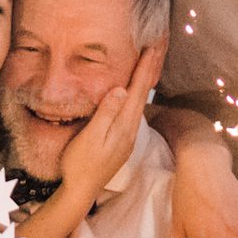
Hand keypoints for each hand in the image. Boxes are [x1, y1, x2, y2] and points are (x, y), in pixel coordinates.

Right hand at [56, 47, 161, 202]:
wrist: (80, 190)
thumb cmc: (80, 163)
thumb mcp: (90, 137)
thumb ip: (105, 113)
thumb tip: (121, 89)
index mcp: (124, 125)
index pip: (138, 90)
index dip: (145, 67)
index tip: (153, 46)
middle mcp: (130, 129)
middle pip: (144, 93)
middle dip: (150, 69)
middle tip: (157, 46)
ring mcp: (128, 136)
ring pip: (140, 102)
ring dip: (145, 81)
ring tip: (148, 62)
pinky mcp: (122, 140)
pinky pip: (133, 110)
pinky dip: (137, 94)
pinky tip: (134, 91)